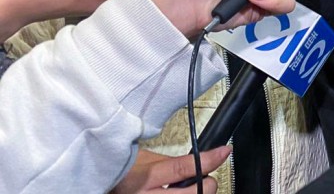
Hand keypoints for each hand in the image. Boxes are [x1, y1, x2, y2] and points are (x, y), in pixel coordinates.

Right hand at [112, 146, 229, 192]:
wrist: (102, 184)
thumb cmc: (120, 173)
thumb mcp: (145, 160)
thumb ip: (172, 162)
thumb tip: (198, 162)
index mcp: (144, 178)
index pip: (183, 168)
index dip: (208, 159)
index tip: (224, 151)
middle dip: (206, 185)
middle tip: (206, 178)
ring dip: (198, 193)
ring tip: (191, 188)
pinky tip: (180, 193)